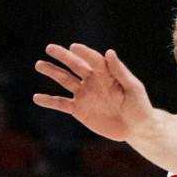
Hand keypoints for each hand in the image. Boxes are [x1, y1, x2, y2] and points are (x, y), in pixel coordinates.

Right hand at [33, 44, 154, 141]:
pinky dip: (49, 101)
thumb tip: (109, 51)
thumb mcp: (133, 88)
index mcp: (106, 73)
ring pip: (65, 80)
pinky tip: (37, 98)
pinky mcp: (79, 109)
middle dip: (63, 57)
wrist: (136, 129)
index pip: (93, 59)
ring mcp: (84, 94)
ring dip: (52, 72)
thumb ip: (120, 71)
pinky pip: (61, 104)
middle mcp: (93, 80)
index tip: (74, 47)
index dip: (84, 53)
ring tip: (39, 65)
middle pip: (75, 65)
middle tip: (49, 48)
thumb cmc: (139, 106)